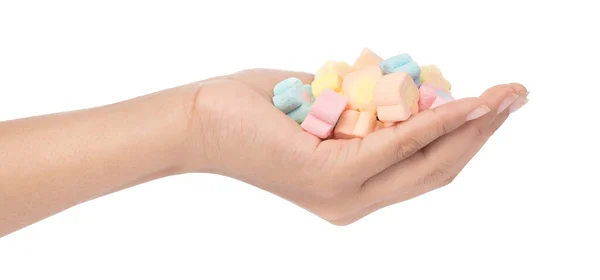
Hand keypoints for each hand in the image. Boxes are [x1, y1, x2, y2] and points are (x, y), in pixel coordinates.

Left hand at [182, 69, 528, 224]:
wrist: (200, 120)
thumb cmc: (258, 111)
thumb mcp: (328, 107)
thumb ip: (370, 109)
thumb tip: (409, 88)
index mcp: (355, 189)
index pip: (426, 167)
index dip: (467, 137)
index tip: (495, 104)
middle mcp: (354, 200)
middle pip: (437, 169)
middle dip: (483, 132)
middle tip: (517, 95)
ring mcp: (344, 193)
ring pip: (427, 161)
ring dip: (471, 125)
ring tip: (506, 96)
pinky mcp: (331, 174)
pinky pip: (398, 143)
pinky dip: (435, 121)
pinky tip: (466, 103)